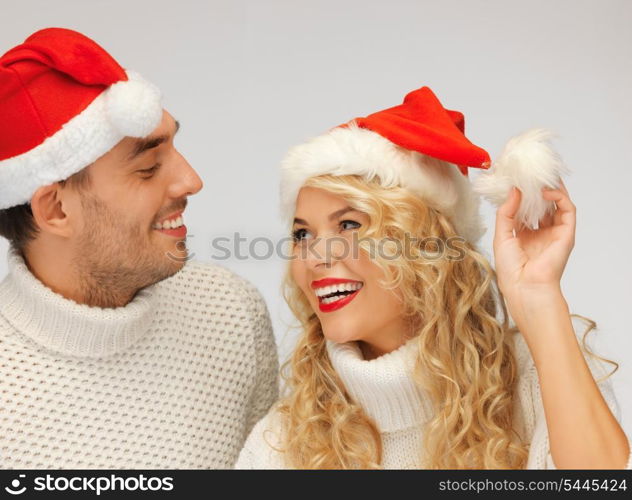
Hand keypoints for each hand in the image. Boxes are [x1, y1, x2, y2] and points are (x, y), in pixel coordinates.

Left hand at [493, 179, 575, 299]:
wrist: (525, 286)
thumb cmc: (510, 268)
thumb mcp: (501, 234)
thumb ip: (506, 211)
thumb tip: (514, 189)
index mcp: (524, 234)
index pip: (525, 208)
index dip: (521, 193)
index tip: (514, 179)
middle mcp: (541, 232)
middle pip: (542, 203)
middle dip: (536, 188)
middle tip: (529, 172)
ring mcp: (555, 232)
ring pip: (557, 203)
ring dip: (550, 188)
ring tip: (539, 175)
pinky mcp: (567, 233)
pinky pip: (567, 210)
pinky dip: (558, 197)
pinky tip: (545, 191)